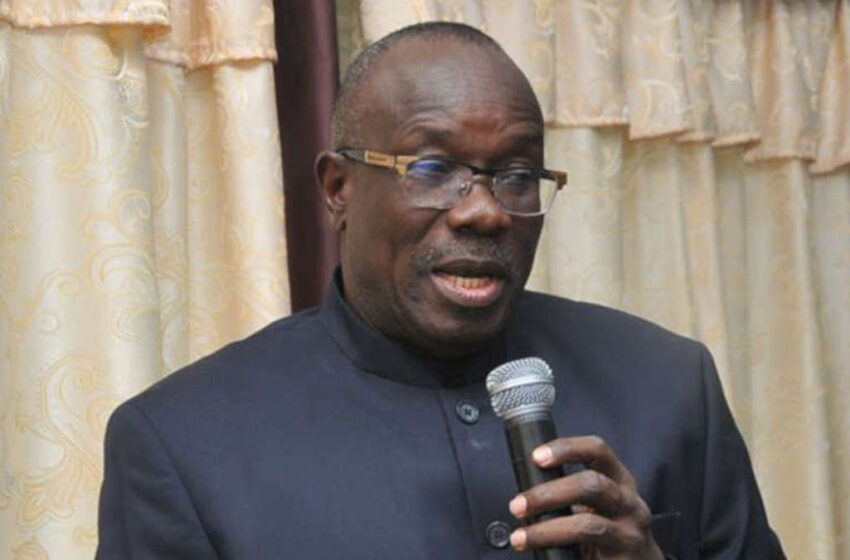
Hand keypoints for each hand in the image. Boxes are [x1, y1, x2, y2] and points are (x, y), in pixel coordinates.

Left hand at [507, 435, 663, 559]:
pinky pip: (588, 552)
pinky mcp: (624, 559)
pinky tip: (543, 554)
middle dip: (548, 494)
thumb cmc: (608, 530)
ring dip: (546, 530)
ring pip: (588, 525)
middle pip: (591, 485)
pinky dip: (557, 549)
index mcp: (619, 480)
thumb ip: (570, 492)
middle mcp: (629, 502)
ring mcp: (630, 533)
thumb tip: (525, 492)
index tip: (536, 457)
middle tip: (517, 505)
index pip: (597, 450)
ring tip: (520, 538)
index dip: (567, 448)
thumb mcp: (597, 503)